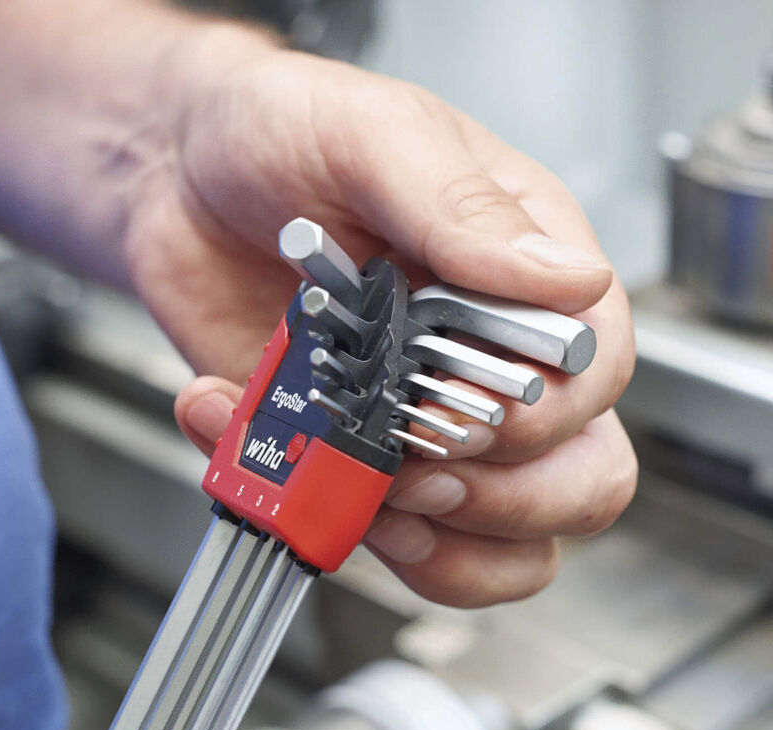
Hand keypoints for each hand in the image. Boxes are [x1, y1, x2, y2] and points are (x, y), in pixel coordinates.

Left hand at [128, 38, 635, 605]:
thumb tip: (567, 277)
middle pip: (583, 478)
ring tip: (361, 483)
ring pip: (513, 548)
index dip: (549, 409)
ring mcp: (434, 429)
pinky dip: (337, 531)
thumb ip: (464, 210)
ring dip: (440, 545)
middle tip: (413, 454)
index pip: (599, 368)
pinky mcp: (364, 471)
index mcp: (527, 276)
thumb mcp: (372, 137)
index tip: (465, 399)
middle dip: (503, 494)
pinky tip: (280, 463)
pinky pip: (400, 552)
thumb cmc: (282, 134)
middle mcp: (499, 362)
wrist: (173, 181)